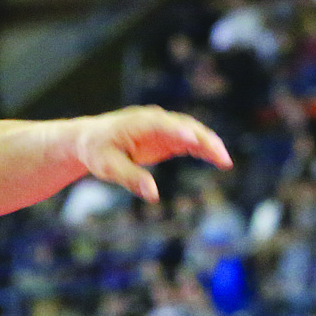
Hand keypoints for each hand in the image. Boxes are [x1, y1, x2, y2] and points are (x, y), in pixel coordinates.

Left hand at [73, 107, 231, 203]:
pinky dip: (203, 150)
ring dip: (209, 145)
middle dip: (205, 141)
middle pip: (186, 126)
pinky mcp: (166, 138)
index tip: (194, 141)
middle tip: (222, 158)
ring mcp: (163, 128)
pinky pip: (189, 142)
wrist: (90, 140)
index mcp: (140, 122)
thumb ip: (130, 178)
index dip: (180, 132)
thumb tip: (153, 195)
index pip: (164, 125)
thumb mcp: (108, 168)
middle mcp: (155, 120)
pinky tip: (217, 161)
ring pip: (192, 132)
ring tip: (225, 162)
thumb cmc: (97, 152)